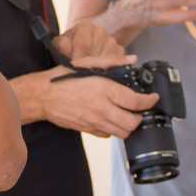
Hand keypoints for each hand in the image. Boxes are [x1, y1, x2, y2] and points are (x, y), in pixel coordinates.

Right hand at [28, 64, 158, 138]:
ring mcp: (94, 121)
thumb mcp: (87, 63)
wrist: (43, 96)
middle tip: (139, 109)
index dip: (149, 101)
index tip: (153, 98)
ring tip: (126, 115)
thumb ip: (112, 61)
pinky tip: (110, 119)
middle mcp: (101, 108)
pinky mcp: (88, 129)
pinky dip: (113, 130)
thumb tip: (132, 59)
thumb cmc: (63, 78)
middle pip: (133, 123)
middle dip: (140, 117)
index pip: (136, 102)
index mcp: (104, 89)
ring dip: (128, 125)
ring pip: (122, 132)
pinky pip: (108, 136)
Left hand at [51, 21, 136, 68]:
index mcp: (85, 26)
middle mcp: (100, 31)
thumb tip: (67, 47)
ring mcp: (111, 40)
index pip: (83, 45)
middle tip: (79, 74)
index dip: (77, 60)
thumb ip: (60, 45)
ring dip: (96, 69)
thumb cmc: (68, 46)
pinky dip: (106, 70)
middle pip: (95, 54)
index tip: (73, 69)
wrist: (81, 45)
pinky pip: (115, 64)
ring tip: (87, 73)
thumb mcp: (60, 44)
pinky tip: (98, 71)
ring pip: (106, 60)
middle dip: (86, 66)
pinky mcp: (119, 51)